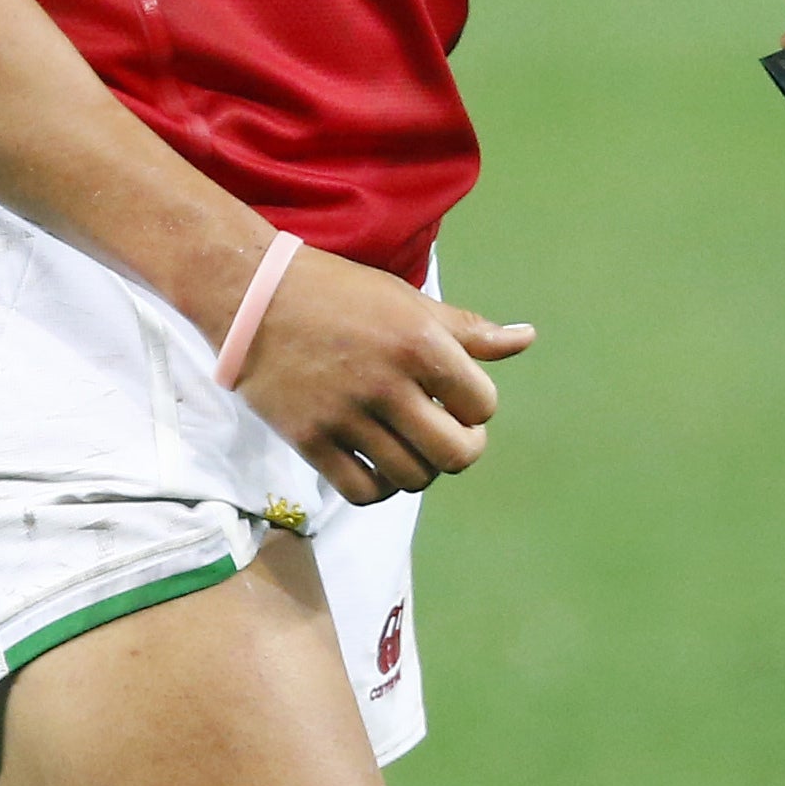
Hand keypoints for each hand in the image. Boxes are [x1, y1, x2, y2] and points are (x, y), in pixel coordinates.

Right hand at [233, 247, 534, 506]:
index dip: (477, 407)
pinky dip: (380, 487)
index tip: (456, 398)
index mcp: (419, 341)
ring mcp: (347, 414)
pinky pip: (364, 490)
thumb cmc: (341, 294)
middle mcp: (387, 381)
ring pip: (412, 477)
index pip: (483, 405)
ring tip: (409, 445)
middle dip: (461, 450)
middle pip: (455, 454)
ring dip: (421, 469)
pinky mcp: (311, 439)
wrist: (256, 296)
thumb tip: (528, 338)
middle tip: (446, 434)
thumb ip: (469, 330)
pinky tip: (376, 462)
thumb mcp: (408, 301)